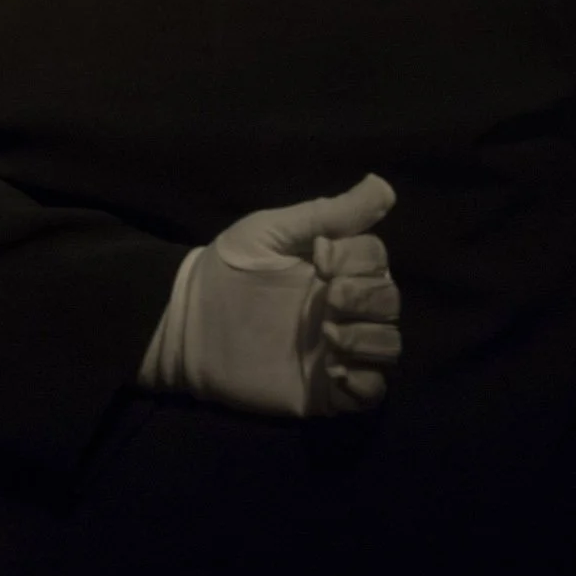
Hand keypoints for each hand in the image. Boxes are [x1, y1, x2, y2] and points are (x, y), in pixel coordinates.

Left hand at [142, 173, 402, 417]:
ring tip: (329, 337)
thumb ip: (326, 214)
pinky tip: (334, 370)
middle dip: (366, 297)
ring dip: (369, 339)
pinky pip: (372, 391)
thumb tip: (383, 185)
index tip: (321, 259)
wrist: (186, 322)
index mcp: (334, 268)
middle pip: (389, 300)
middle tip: (327, 298)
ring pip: (388, 344)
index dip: (360, 259)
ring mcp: (338, 348)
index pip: (377, 259)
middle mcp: (344, 307)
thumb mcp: (270, 231)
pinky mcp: (327, 388)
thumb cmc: (227, 269)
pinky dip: (366, 383)